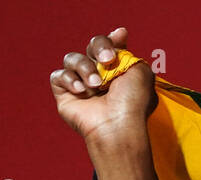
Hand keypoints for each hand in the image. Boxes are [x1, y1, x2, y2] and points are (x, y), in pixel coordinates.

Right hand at [49, 27, 154, 144]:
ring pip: (72, 58)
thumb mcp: (141, 73)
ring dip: (85, 68)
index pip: (109, 47)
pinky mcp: (65, 95)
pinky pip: (59, 75)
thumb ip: (129, 53)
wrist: (117, 125)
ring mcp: (82, 85)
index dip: (110, 40)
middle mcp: (100, 77)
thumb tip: (120, 34)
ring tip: (96, 85)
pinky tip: (82, 92)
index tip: (120, 36)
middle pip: (91, 46)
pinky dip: (70, 80)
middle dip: (99, 47)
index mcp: (118, 72)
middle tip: (107, 59)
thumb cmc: (133, 103)